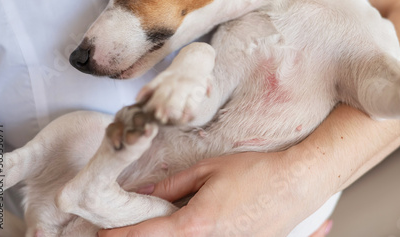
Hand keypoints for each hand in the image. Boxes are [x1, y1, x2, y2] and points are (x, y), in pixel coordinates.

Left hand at [98, 150, 331, 236]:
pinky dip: (195, 235)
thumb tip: (146, 191)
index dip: (120, 236)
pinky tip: (201, 221)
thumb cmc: (257, 173)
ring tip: (172, 216)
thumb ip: (173, 184)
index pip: (146, 235)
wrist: (297, 184)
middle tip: (135, 224)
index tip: (102, 235)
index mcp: (196, 225)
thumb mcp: (209, 170)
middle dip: (146, 236)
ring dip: (173, 234)